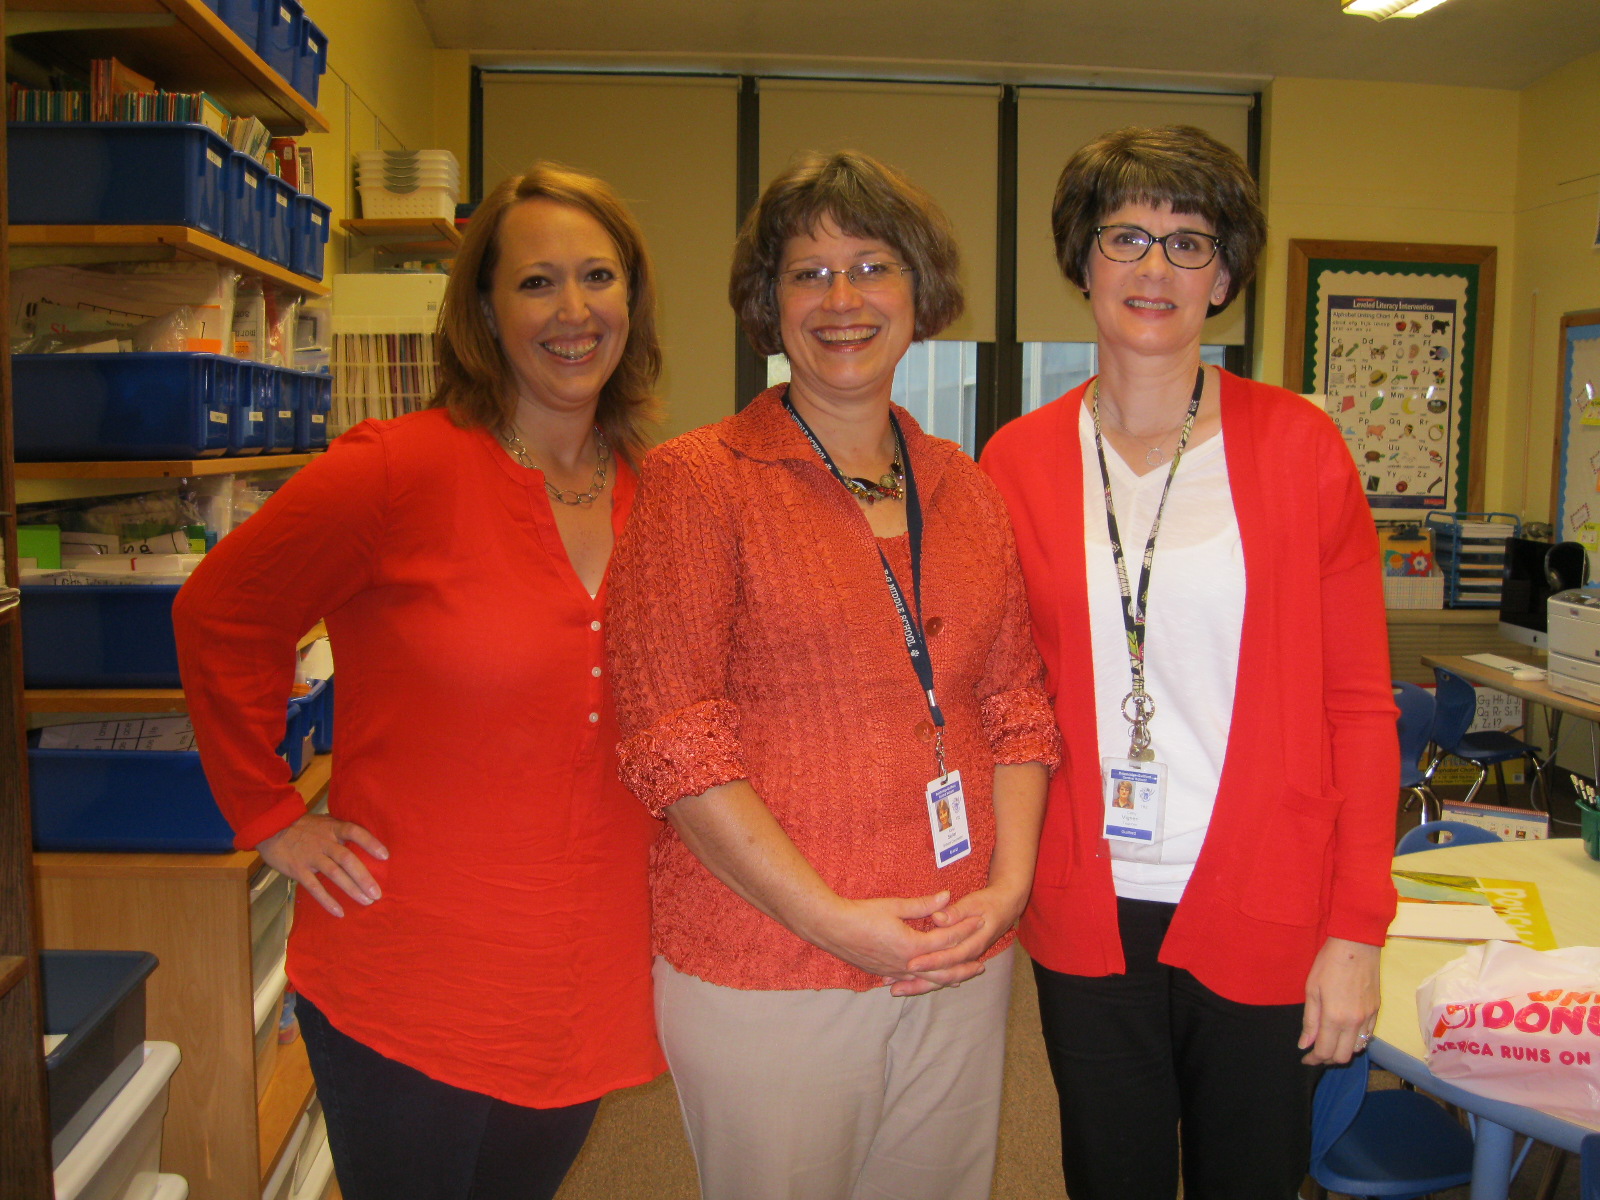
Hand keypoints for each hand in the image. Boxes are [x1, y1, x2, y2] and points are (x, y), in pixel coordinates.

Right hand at [258, 813, 388, 917]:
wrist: (270, 827)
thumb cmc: (302, 826)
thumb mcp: (324, 822)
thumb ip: (340, 831)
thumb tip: (363, 841)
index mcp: (332, 828)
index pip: (355, 832)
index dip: (371, 842)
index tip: (385, 856)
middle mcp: (324, 842)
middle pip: (347, 859)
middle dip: (364, 877)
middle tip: (378, 893)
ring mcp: (311, 856)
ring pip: (334, 874)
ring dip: (352, 889)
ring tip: (366, 901)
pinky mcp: (298, 869)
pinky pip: (314, 887)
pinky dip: (327, 900)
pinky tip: (339, 912)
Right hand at [805, 891, 982, 986]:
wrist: (832, 928)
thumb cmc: (862, 914)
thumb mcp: (895, 906)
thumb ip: (923, 905)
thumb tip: (947, 897)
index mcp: (913, 945)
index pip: (947, 939)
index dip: (965, 929)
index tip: (979, 922)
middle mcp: (907, 963)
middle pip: (943, 969)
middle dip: (964, 966)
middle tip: (982, 965)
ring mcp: (895, 971)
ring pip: (928, 980)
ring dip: (947, 979)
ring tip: (962, 979)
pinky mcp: (884, 973)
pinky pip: (911, 981)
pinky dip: (925, 982)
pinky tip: (929, 981)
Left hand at [894, 884, 1027, 996]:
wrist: (1006, 908)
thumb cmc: (989, 903)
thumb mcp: (974, 902)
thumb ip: (955, 912)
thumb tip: (938, 918)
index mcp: (974, 942)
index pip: (950, 955)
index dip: (930, 960)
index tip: (911, 963)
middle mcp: (968, 956)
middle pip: (943, 975)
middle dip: (918, 981)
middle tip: (895, 985)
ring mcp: (964, 960)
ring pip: (940, 979)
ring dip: (918, 985)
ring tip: (895, 990)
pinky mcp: (959, 960)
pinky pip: (942, 976)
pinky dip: (925, 982)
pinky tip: (908, 985)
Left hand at [1300, 935, 1380, 1063]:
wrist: (1357, 945)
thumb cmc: (1329, 963)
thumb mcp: (1311, 990)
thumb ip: (1310, 1021)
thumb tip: (1305, 1044)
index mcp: (1335, 1018)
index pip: (1325, 1051)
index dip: (1314, 1059)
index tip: (1305, 1058)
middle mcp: (1355, 1022)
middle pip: (1343, 1056)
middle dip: (1328, 1059)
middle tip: (1316, 1051)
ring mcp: (1368, 1017)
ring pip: (1357, 1047)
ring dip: (1343, 1050)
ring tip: (1330, 1041)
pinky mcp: (1377, 1011)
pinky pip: (1367, 1035)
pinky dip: (1355, 1039)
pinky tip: (1344, 1031)